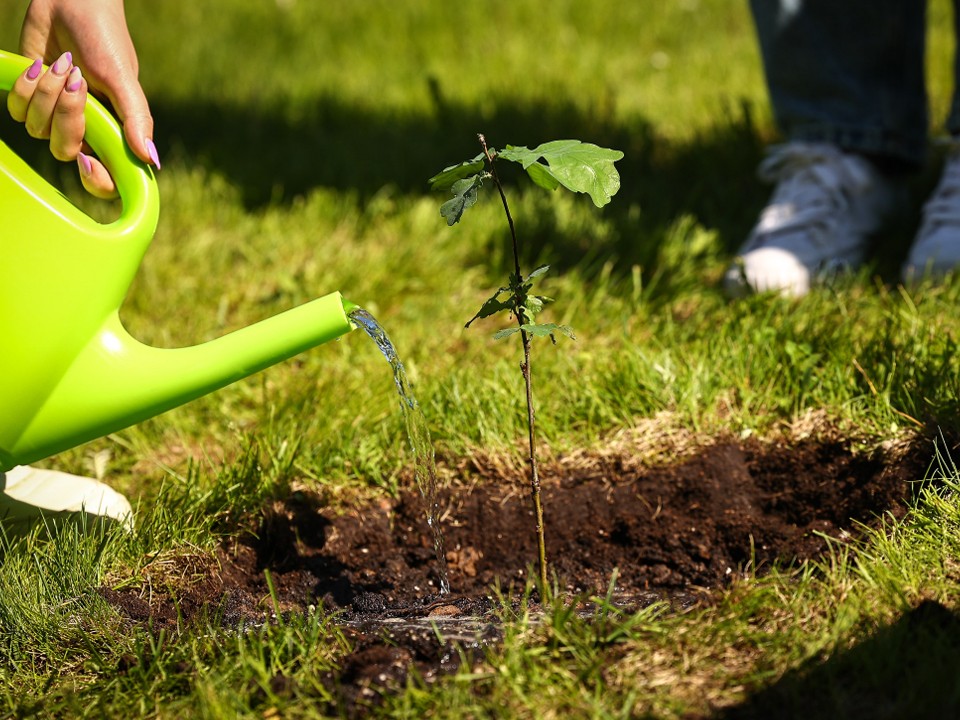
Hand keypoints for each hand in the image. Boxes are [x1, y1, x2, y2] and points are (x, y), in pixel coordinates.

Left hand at [7, 0, 157, 196]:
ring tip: (62, 64)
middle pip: (66, 152)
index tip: (88, 165)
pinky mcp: (31, 98)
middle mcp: (86, 129)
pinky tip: (39, 65)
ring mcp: (56, 115)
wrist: (70, 2)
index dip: (98, 182)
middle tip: (76, 85)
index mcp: (114, 132)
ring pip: (38, 131)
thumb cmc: (104, 39)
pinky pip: (18, 112)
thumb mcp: (123, 79)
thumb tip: (152, 160)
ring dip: (46, 94)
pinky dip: (26, 87)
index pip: (108, 178)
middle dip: (66, 119)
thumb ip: (137, 119)